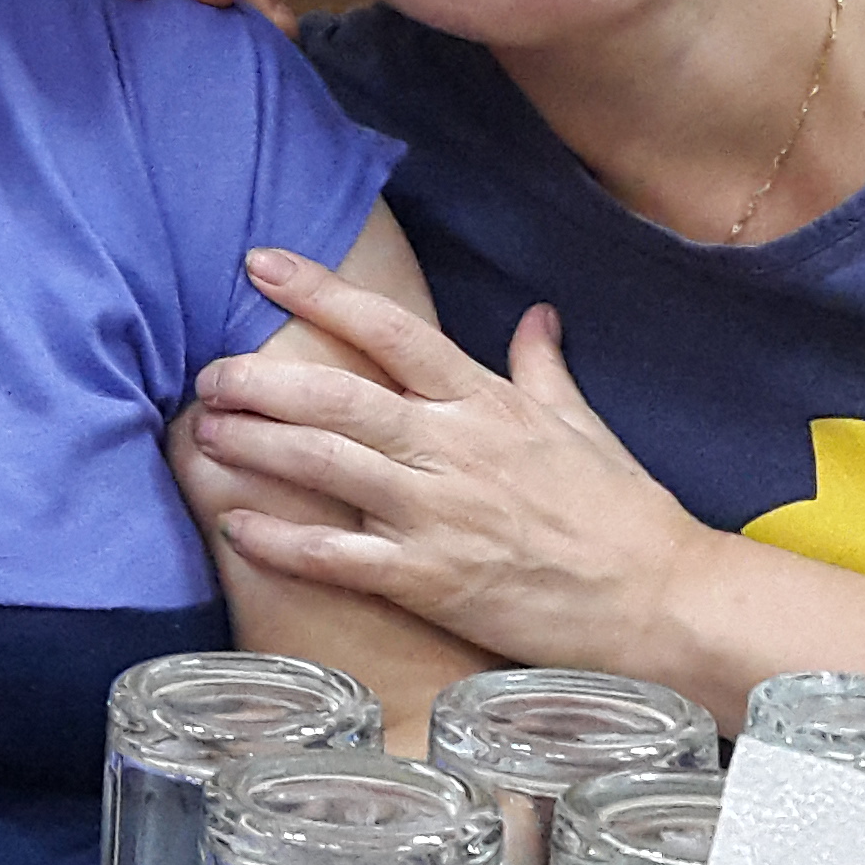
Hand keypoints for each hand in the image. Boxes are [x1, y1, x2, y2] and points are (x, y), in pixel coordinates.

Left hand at [185, 249, 718, 671]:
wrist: (660, 601)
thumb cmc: (623, 513)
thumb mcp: (582, 425)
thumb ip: (543, 366)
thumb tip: (536, 314)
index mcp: (486, 403)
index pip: (391, 330)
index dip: (320, 292)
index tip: (260, 263)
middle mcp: (455, 450)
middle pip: (338, 396)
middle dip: (261, 379)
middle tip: (209, 371)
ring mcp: (439, 516)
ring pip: (327, 466)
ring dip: (256, 445)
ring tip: (204, 431)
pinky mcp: (431, 580)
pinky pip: (337, 556)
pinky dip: (281, 539)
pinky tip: (234, 524)